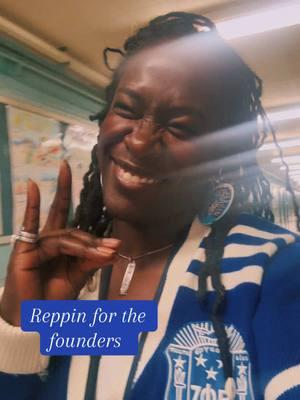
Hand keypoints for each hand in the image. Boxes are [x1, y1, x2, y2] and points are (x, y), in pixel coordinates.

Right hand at [0, 160, 119, 325]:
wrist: (34, 319)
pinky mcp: (25, 249)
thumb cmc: (53, 298)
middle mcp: (47, 239)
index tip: (116, 244)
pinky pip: (30, 224)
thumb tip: (114, 249)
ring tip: (103, 255)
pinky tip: (32, 186)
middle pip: (65, 218)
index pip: (77, 232)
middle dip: (72, 201)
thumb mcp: (78, 277)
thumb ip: (92, 261)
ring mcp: (36, 242)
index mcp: (60, 245)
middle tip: (102, 228)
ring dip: (86, 246)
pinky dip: (31, 205)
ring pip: (65, 237)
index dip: (96, 237)